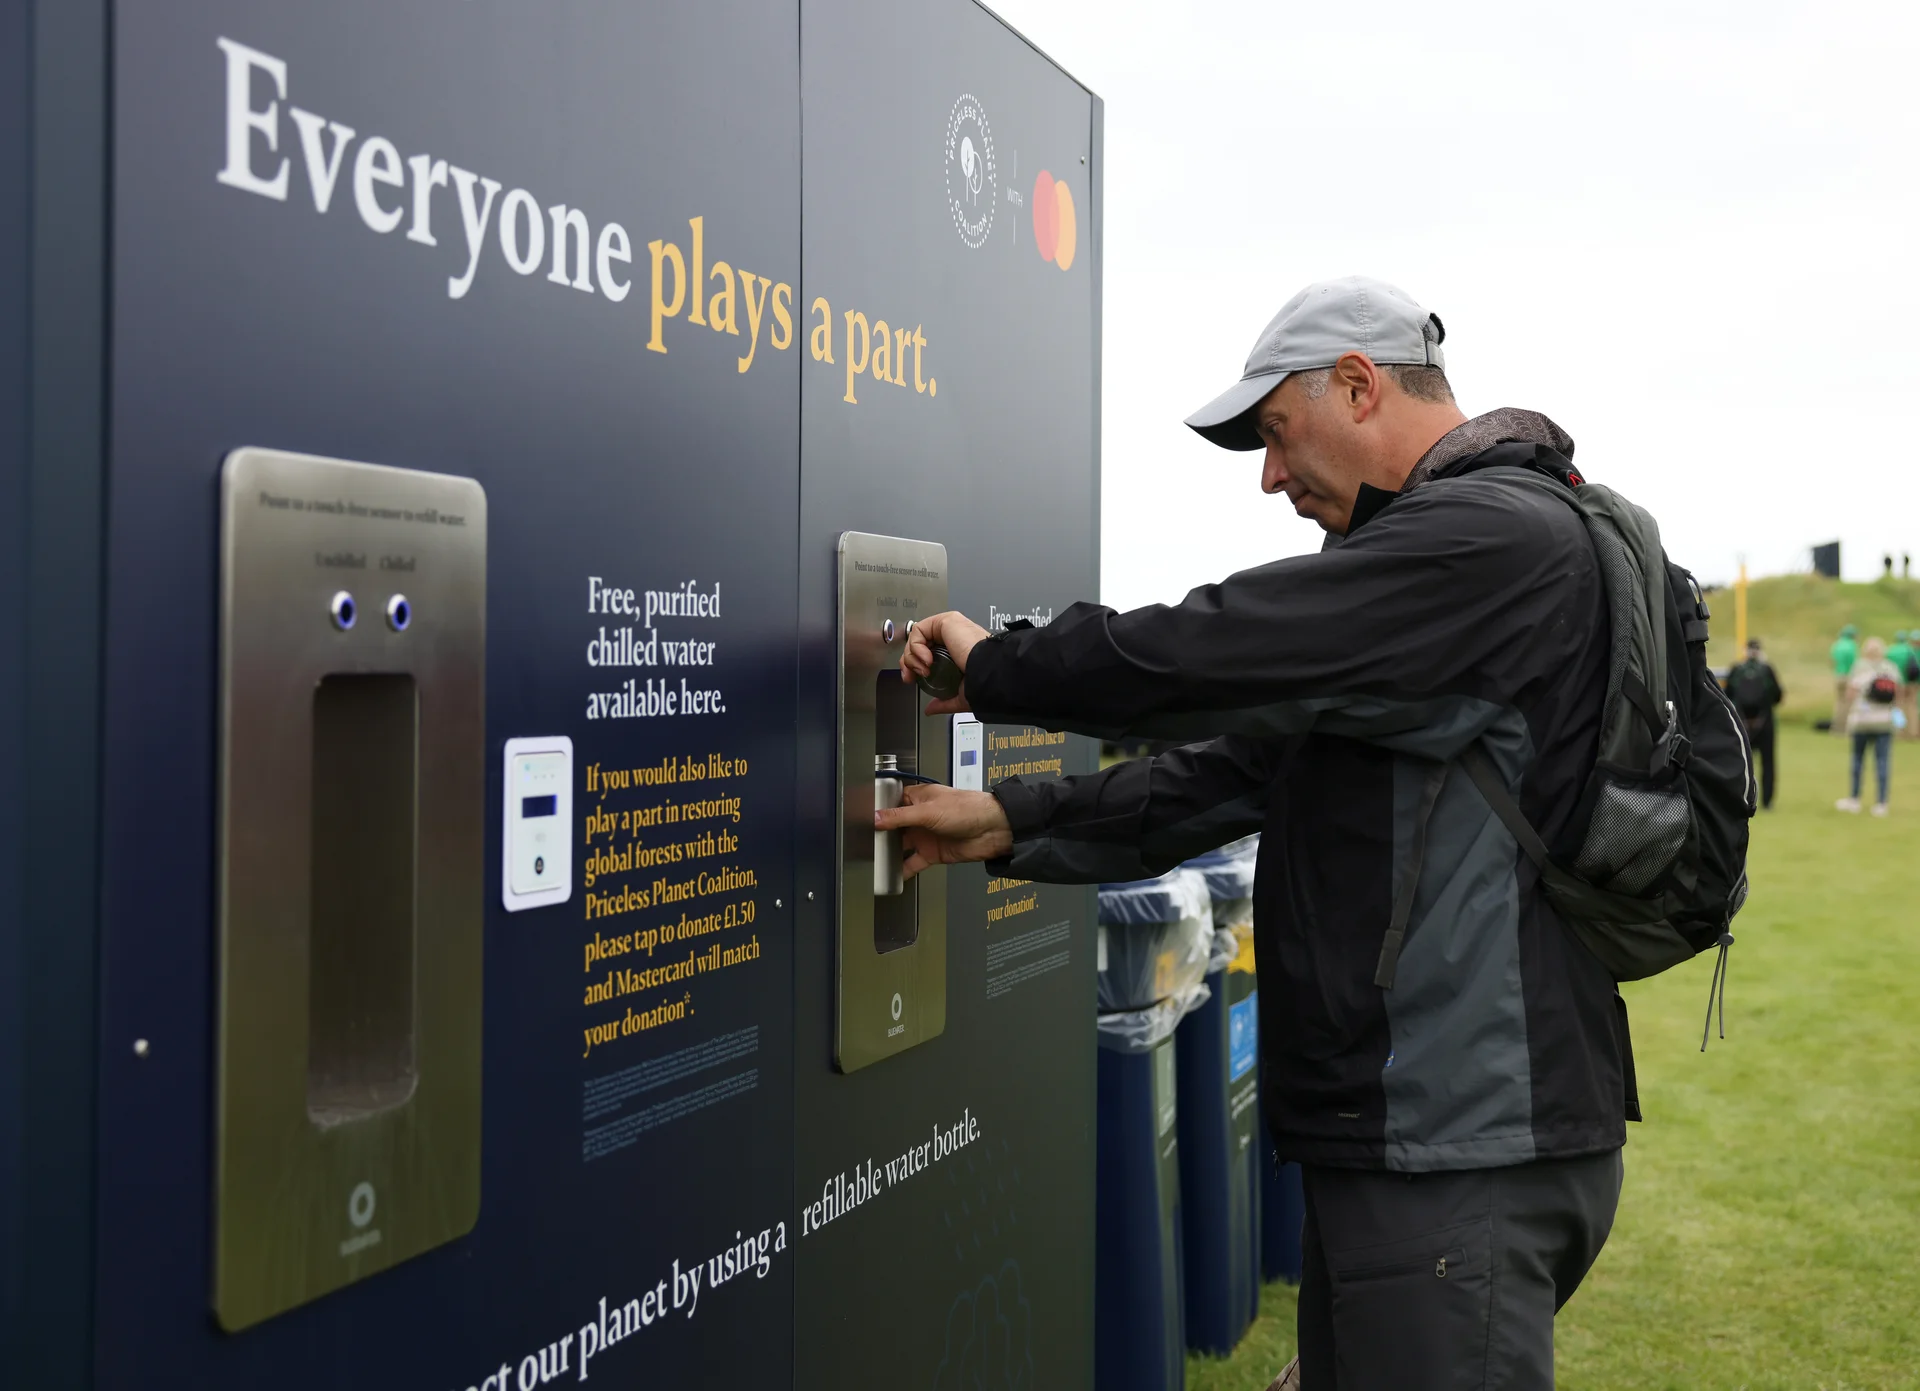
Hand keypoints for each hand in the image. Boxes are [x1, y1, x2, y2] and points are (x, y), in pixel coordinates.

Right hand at [874, 783, 1011, 879]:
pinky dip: (904, 870)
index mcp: (918, 798)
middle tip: (864, 843)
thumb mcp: (929, 811)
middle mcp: (920, 817)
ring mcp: (926, 835)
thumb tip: (876, 818)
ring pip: (901, 846)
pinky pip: (913, 863)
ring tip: (874, 860)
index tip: (862, 819)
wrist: (993, 830)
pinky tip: (893, 876)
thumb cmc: (968, 809)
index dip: (878, 811)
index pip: (891, 803)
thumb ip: (900, 817)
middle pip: (894, 827)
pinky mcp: (933, 853)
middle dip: (881, 835)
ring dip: (890, 853)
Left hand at [901, 611, 990, 713]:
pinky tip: (927, 659)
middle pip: (918, 643)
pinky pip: (919, 630)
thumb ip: (943, 701)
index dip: (914, 665)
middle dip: (908, 661)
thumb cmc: (982, 682)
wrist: (988, 675)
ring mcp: (950, 627)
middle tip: (911, 676)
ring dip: (912, 656)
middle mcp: (953, 637)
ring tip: (925, 669)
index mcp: (957, 651)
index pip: (927, 652)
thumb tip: (930, 709)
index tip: (912, 679)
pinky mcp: (947, 621)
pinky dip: (916, 646)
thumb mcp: (958, 695)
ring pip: (916, 636)